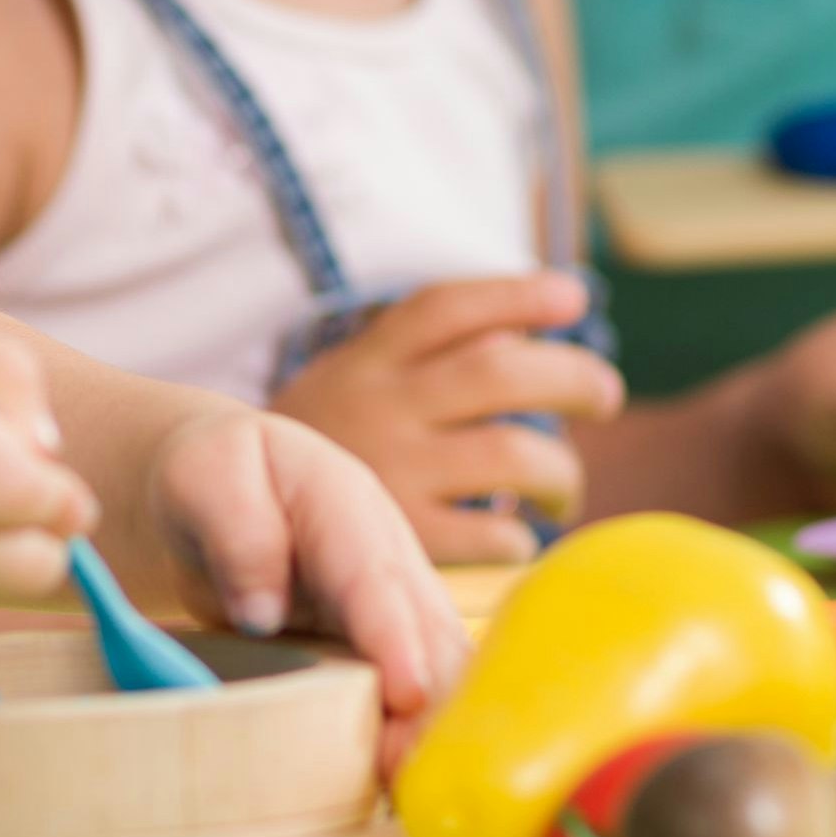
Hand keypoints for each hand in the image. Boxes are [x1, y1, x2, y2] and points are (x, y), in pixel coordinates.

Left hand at [142, 405, 467, 756]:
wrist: (227, 488)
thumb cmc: (217, 478)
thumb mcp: (207, 478)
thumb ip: (238, 531)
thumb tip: (262, 611)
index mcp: (345, 505)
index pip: (373, 576)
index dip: (394, 635)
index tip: (407, 693)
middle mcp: (388, 558)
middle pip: (426, 632)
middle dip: (432, 701)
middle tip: (414, 771)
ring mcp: (395, 603)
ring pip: (435, 667)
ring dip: (431, 728)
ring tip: (412, 791)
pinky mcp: (386, 644)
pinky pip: (416, 688)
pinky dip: (417, 734)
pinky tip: (404, 784)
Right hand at [267, 273, 626, 564]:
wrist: (231, 518)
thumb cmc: (326, 444)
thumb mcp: (354, 378)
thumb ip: (429, 354)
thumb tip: (530, 334)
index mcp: (370, 360)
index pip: (449, 308)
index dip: (518, 294)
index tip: (575, 298)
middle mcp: (384, 407)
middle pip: (501, 373)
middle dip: (573, 379)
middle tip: (604, 397)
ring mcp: (394, 472)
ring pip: (513, 453)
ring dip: (562, 471)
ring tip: (562, 488)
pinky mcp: (402, 541)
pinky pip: (492, 534)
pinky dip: (520, 536)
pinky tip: (517, 538)